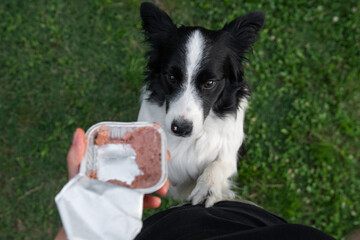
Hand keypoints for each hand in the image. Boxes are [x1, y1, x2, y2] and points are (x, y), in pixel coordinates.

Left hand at [55, 128, 169, 238]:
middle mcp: (122, 172)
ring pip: (149, 180)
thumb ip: (76, 154)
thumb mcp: (76, 171)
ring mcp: (128, 188)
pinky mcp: (130, 202)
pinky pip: (144, 200)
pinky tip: (155, 201)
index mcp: (111, 161)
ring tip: (162, 187)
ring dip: (160, 182)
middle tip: (165, 159)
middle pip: (145, 162)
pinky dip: (152, 200)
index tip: (155, 138)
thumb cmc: (77, 192)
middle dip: (159, 160)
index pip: (130, 147)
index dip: (145, 141)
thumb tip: (78, 133)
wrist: (81, 218)